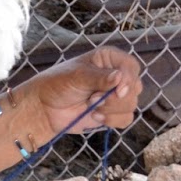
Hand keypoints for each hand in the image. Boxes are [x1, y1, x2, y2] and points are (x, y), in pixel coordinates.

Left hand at [19, 46, 142, 146]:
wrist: (44, 108)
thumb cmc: (57, 85)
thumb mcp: (77, 76)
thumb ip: (99, 78)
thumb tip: (120, 78)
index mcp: (109, 59)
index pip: (131, 67)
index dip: (129, 79)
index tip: (118, 90)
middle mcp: (116, 76)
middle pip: (135, 87)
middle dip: (116, 98)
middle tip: (94, 99)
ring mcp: (115, 96)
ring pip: (131, 105)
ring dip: (112, 109)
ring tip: (92, 107)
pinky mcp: (111, 113)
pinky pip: (126, 119)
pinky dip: (114, 121)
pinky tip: (96, 117)